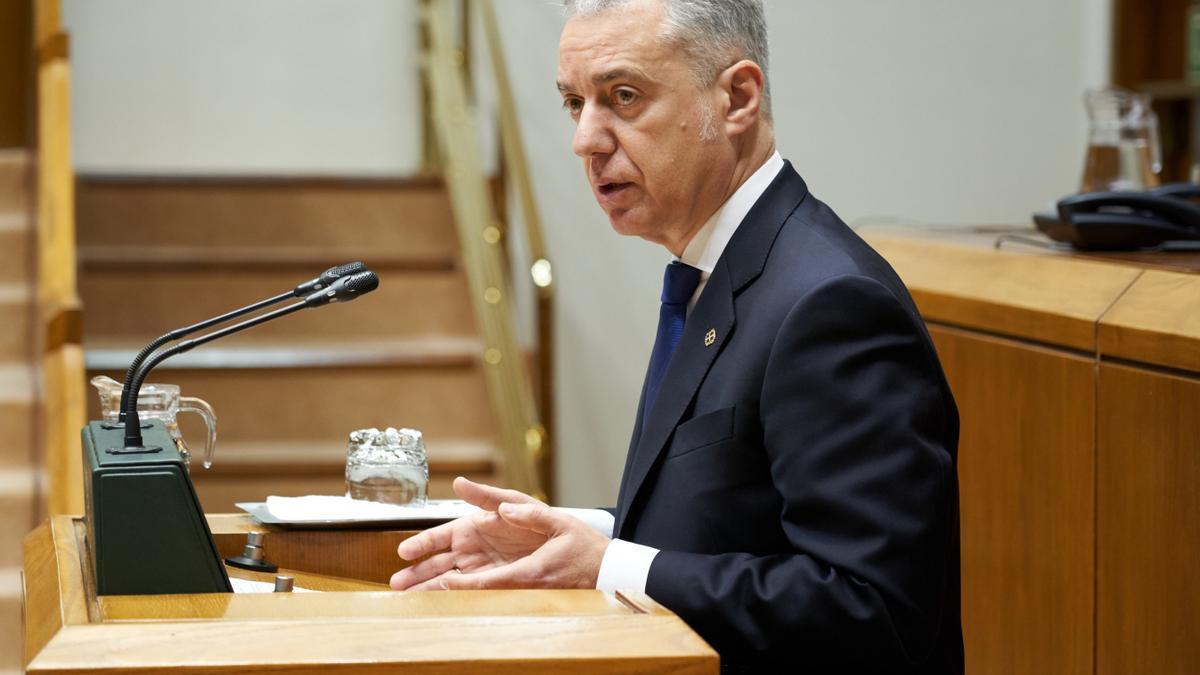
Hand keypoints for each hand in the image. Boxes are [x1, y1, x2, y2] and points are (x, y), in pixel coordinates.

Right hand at [390, 477, 609, 590]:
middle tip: (396, 584)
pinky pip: (471, 591)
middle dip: (418, 571)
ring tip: (405, 597)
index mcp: (488, 524)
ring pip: (451, 578)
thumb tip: (481, 493)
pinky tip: (435, 605)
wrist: (594, 564)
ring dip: (428, 586)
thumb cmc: (569, 535)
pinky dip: (452, 597)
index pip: (448, 533)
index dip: (425, 542)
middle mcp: (484, 546)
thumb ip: (515, 507)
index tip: (405, 551)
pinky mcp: (500, 584)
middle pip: (443, 559)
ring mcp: (490, 566)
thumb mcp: (545, 516)